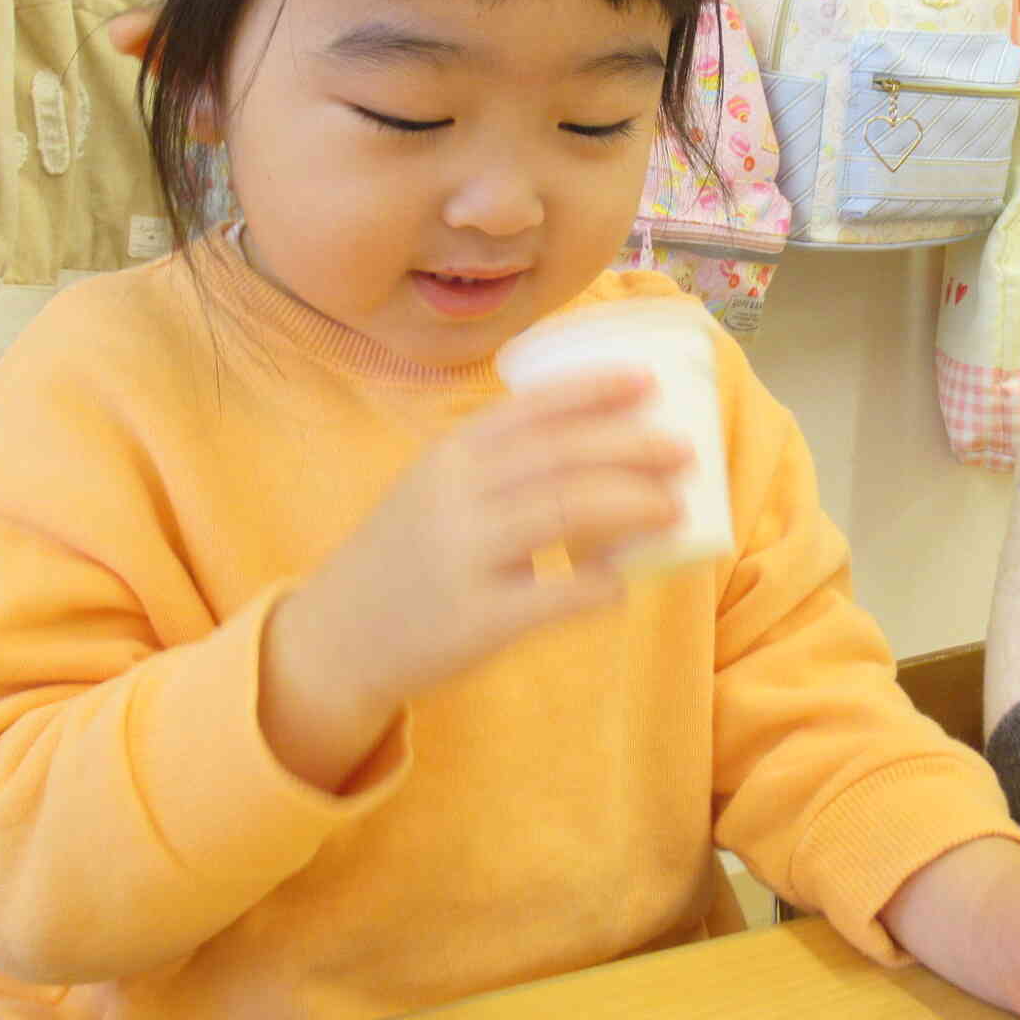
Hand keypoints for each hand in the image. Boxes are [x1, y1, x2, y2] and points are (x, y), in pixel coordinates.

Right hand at [259, 369, 688, 788]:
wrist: (334, 636)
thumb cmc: (405, 554)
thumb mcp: (435, 487)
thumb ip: (500, 462)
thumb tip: (601, 446)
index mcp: (450, 454)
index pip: (532, 408)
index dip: (594, 390)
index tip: (646, 382)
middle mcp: (455, 494)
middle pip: (561, 456)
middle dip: (632, 446)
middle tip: (684, 449)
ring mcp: (463, 556)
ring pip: (565, 512)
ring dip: (631, 504)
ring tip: (674, 505)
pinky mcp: (474, 619)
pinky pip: (554, 596)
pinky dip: (599, 585)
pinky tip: (625, 583)